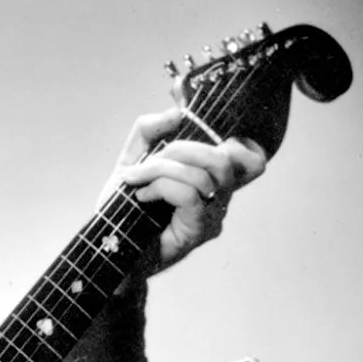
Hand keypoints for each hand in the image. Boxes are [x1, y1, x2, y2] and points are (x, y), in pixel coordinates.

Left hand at [100, 108, 266, 275]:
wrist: (110, 249)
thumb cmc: (125, 208)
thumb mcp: (132, 159)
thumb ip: (149, 131)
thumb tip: (177, 112)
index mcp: (210, 180)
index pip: (252, 161)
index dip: (243, 145)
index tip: (198, 142)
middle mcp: (220, 199)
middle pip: (222, 158)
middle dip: (179, 149)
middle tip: (146, 162)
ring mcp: (213, 217)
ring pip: (202, 175)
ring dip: (160, 170)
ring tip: (136, 181)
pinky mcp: (199, 232)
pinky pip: (189, 195)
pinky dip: (161, 187)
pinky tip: (142, 196)